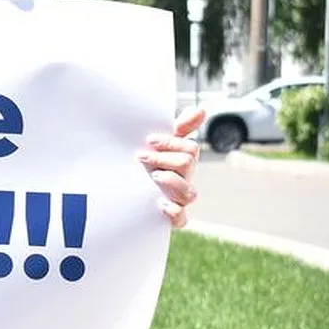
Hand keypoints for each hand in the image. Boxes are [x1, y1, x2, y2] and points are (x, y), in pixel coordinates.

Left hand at [138, 107, 205, 228]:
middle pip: (187, 165)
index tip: (149, 140)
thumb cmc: (147, 165)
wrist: (126, 192)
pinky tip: (161, 204)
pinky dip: (174, 213)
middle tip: (141, 157)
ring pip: (189, 193)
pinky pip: (182, 220)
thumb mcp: (159, 145)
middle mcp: (185, 179)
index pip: (189, 148)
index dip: (171, 142)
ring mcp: (179, 199)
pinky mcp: (171, 218)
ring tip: (153, 177)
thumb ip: (180, 128)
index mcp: (184, 160)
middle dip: (164, 158)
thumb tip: (202, 109)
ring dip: (172, 182)